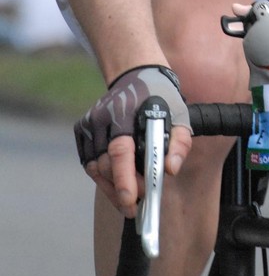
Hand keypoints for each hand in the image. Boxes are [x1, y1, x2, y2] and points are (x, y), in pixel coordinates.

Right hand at [74, 65, 192, 217]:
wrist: (136, 73)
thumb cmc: (161, 97)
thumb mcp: (180, 114)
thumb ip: (179, 143)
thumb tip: (169, 170)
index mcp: (126, 113)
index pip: (121, 151)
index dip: (124, 179)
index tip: (132, 201)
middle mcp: (103, 118)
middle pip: (105, 165)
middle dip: (121, 188)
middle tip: (138, 202)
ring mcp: (89, 123)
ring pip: (94, 168)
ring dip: (111, 186)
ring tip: (129, 196)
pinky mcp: (82, 129)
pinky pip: (89, 161)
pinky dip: (102, 175)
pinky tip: (117, 180)